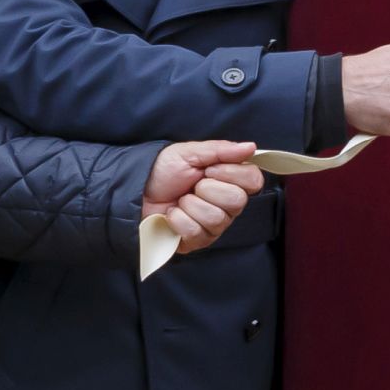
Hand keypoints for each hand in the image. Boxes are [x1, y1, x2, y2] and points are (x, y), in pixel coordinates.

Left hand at [145, 139, 262, 250]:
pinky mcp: (198, 241)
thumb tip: (250, 147)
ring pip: (216, 218)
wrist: (136, 190)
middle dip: (207, 189)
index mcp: (230, 181)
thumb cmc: (162, 171)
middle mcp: (227, 206)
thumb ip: (221, 150)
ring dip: (190, 204)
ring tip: (180, 200)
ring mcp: (214, 226)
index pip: (253, 180)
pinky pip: (196, 232)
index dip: (232, 174)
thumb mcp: (189, 153)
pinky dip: (178, 219)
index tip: (209, 169)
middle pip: (237, 201)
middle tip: (193, 186)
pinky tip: (173, 214)